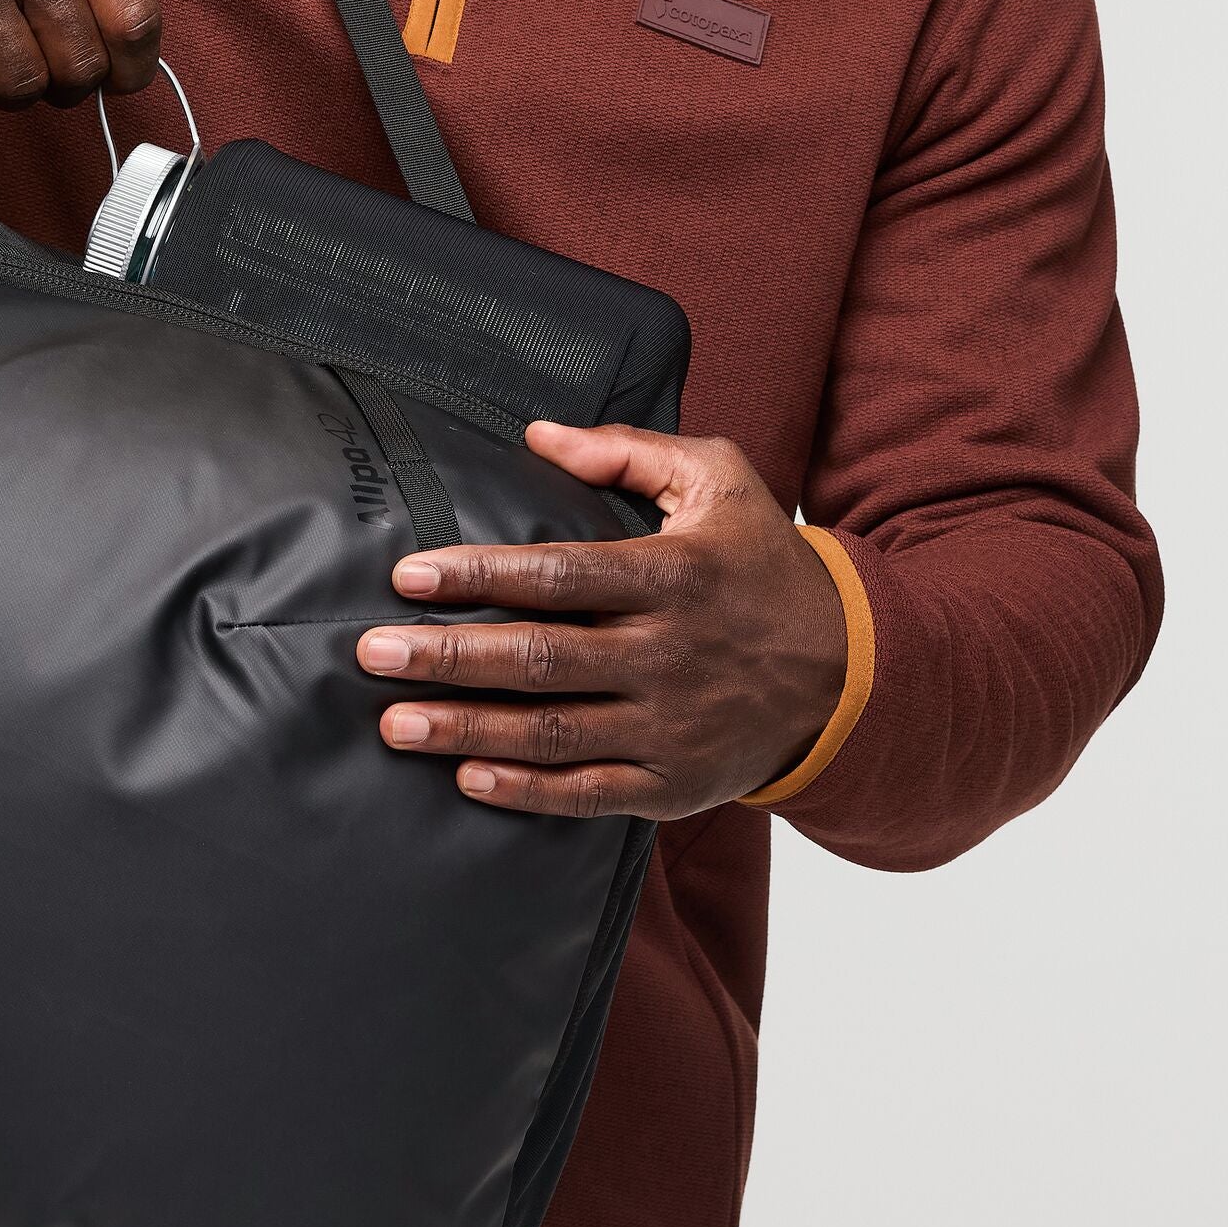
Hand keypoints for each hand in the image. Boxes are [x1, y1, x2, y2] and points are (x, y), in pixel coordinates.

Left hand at [355, 422, 846, 818]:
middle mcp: (668, 654)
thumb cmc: (766, 565)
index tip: (410, 575)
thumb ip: (630, 452)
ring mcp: (670, 726)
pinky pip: (588, 792)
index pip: (561, 575)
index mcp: (673, 577)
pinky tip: (467, 778)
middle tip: (373, 652)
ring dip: (467, 729)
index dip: (481, 575)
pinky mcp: (672, 784)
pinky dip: (526, 791)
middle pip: (541, 658)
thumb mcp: (721, 482)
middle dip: (450, 656)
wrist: (855, 673)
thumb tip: (540, 434)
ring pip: (553, 732)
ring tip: (395, 722)